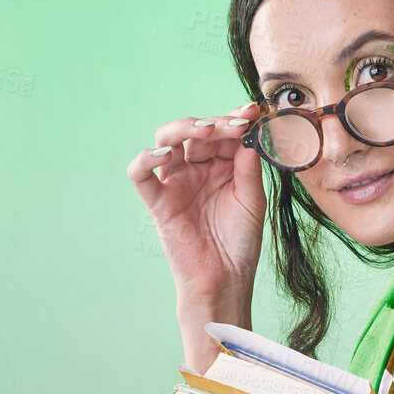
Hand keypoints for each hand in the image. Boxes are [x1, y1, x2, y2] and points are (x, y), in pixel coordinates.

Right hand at [126, 106, 266, 310]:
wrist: (225, 280)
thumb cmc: (240, 244)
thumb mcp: (253, 202)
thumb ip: (248, 170)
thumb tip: (248, 138)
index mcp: (222, 167)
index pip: (223, 133)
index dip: (236, 120)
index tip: (253, 112)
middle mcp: (197, 169)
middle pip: (196, 132)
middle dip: (216, 123)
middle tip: (236, 124)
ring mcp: (176, 182)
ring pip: (166, 141)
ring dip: (183, 128)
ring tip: (205, 130)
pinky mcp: (158, 201)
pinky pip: (140, 174)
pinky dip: (145, 159)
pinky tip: (163, 155)